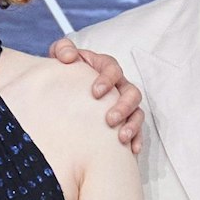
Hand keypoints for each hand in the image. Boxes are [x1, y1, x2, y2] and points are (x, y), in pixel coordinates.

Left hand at [48, 38, 145, 153]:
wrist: (67, 86)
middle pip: (132, 93)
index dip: (107, 80)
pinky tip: (132, 150)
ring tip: (121, 138)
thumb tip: (68, 57)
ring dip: (133, 125)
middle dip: (123, 106)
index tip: (95, 92)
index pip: (113, 69)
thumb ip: (63, 50)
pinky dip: (137, 139)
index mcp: (106, 67)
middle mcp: (120, 85)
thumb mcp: (62, 55)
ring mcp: (125, 103)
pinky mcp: (126, 120)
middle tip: (109, 119)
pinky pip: (138, 129)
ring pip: (137, 112)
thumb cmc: (68, 70)